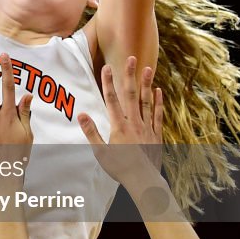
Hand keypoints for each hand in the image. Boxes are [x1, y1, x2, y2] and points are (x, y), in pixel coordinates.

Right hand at [78, 57, 163, 184]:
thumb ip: (91, 132)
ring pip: (146, 101)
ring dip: (146, 84)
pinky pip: (157, 115)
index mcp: (118, 126)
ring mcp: (146, 127)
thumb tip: (81, 115)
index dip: (108, 82)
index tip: (106, 67)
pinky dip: (158, 102)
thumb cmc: (119, 168)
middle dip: (129, 75)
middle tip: (131, 58)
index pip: (111, 100)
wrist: (143, 180)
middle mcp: (133, 123)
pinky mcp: (156, 134)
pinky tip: (158, 90)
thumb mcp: (100, 152)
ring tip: (147, 67)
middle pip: (130, 95)